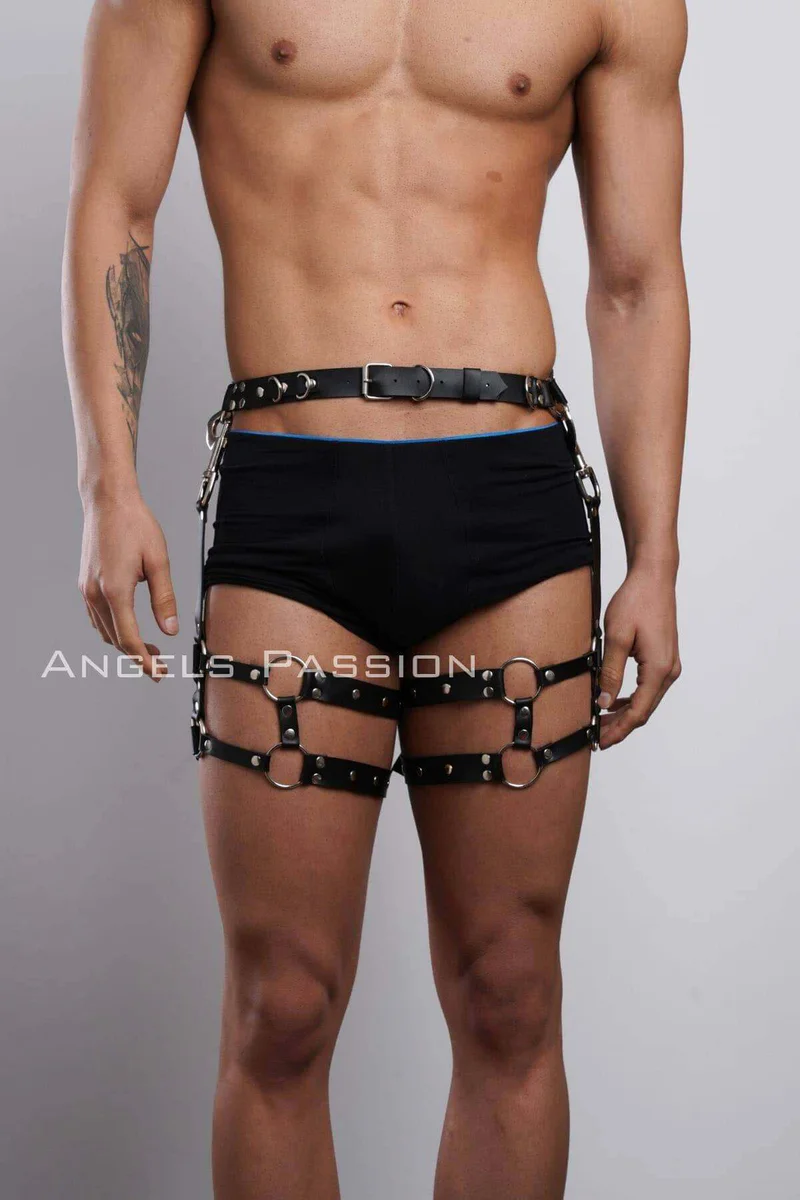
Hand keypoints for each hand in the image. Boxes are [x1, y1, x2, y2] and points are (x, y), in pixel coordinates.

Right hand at [79, 491, 178, 679]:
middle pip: (115, 640)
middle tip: (161, 665)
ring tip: (150, 649)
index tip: (159, 672)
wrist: (108, 501)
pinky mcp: (85, 583)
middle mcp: (95, 594)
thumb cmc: (135, 525)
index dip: (145, 661)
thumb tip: (170, 630)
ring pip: (104, 631)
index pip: (129, 639)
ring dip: (125, 644)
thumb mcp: (158, 561)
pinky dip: (113, 629)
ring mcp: (86, 589)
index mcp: (115, 591)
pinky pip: (97, 617)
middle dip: (138, 656)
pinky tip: (129, 627)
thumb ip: (164, 598)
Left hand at [597, 564, 680, 748]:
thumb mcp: (616, 638)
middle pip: (644, 710)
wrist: (653, 578)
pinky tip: (615, 700)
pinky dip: (632, 698)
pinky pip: (648, 687)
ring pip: (646, 700)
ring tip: (601, 721)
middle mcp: (668, 671)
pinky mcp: (664, 658)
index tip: (602, 741)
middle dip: (620, 726)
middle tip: (597, 736)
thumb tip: (604, 701)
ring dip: (625, 713)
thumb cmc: (637, 602)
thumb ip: (611, 672)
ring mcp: (669, 665)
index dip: (619, 730)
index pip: (638, 712)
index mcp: (659, 670)